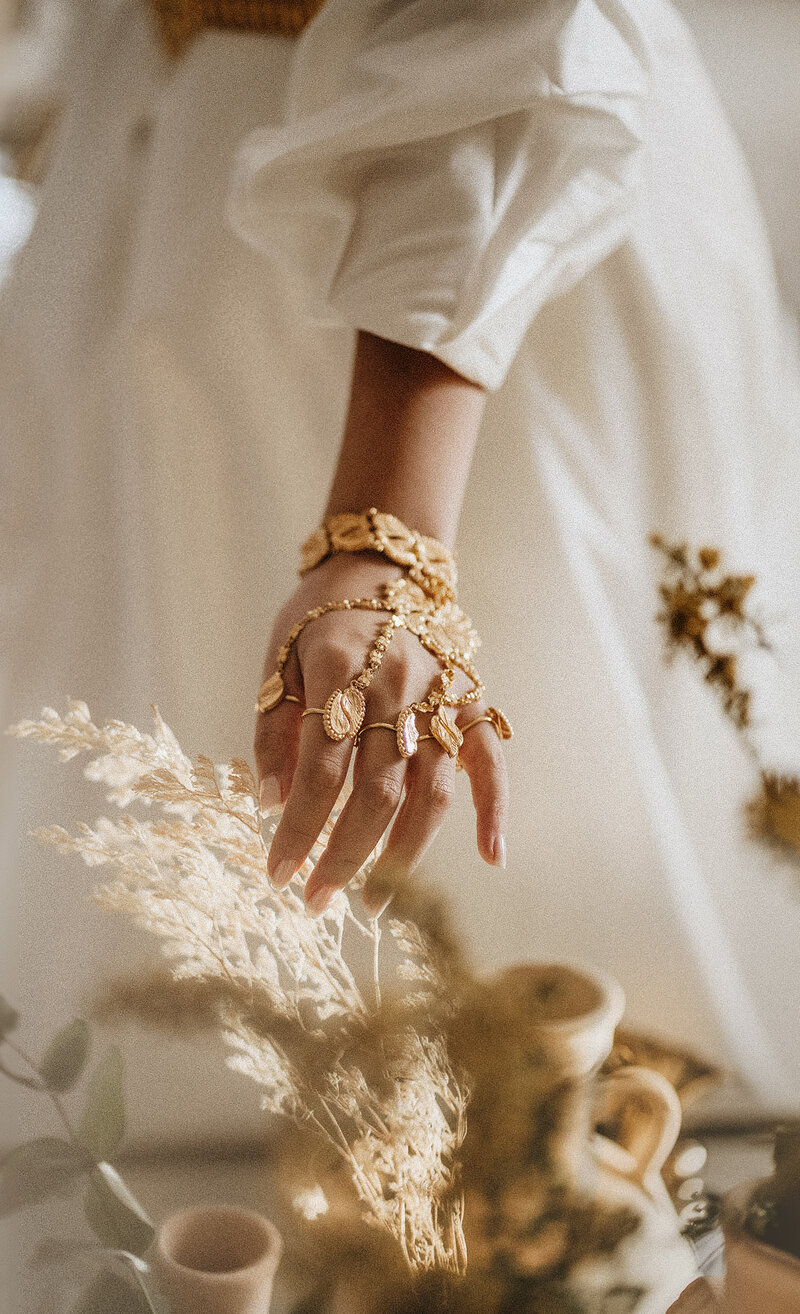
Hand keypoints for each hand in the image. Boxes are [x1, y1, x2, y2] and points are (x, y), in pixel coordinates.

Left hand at [254, 554, 508, 914]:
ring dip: (405, 852)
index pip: (318, 769)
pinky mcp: (471, 700)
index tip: (277, 875)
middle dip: (346, 856)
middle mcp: (396, 686)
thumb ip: (274, 727)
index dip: (298, 827)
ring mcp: (440, 696)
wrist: (384, 562)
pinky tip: (492, 856)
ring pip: (431, 789)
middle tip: (318, 902)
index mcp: (339, 671)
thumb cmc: (320, 614)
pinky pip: (490, 759)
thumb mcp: (278, 657)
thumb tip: (269, 800)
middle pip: (377, 790)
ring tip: (377, 901)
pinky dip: (495, 807)